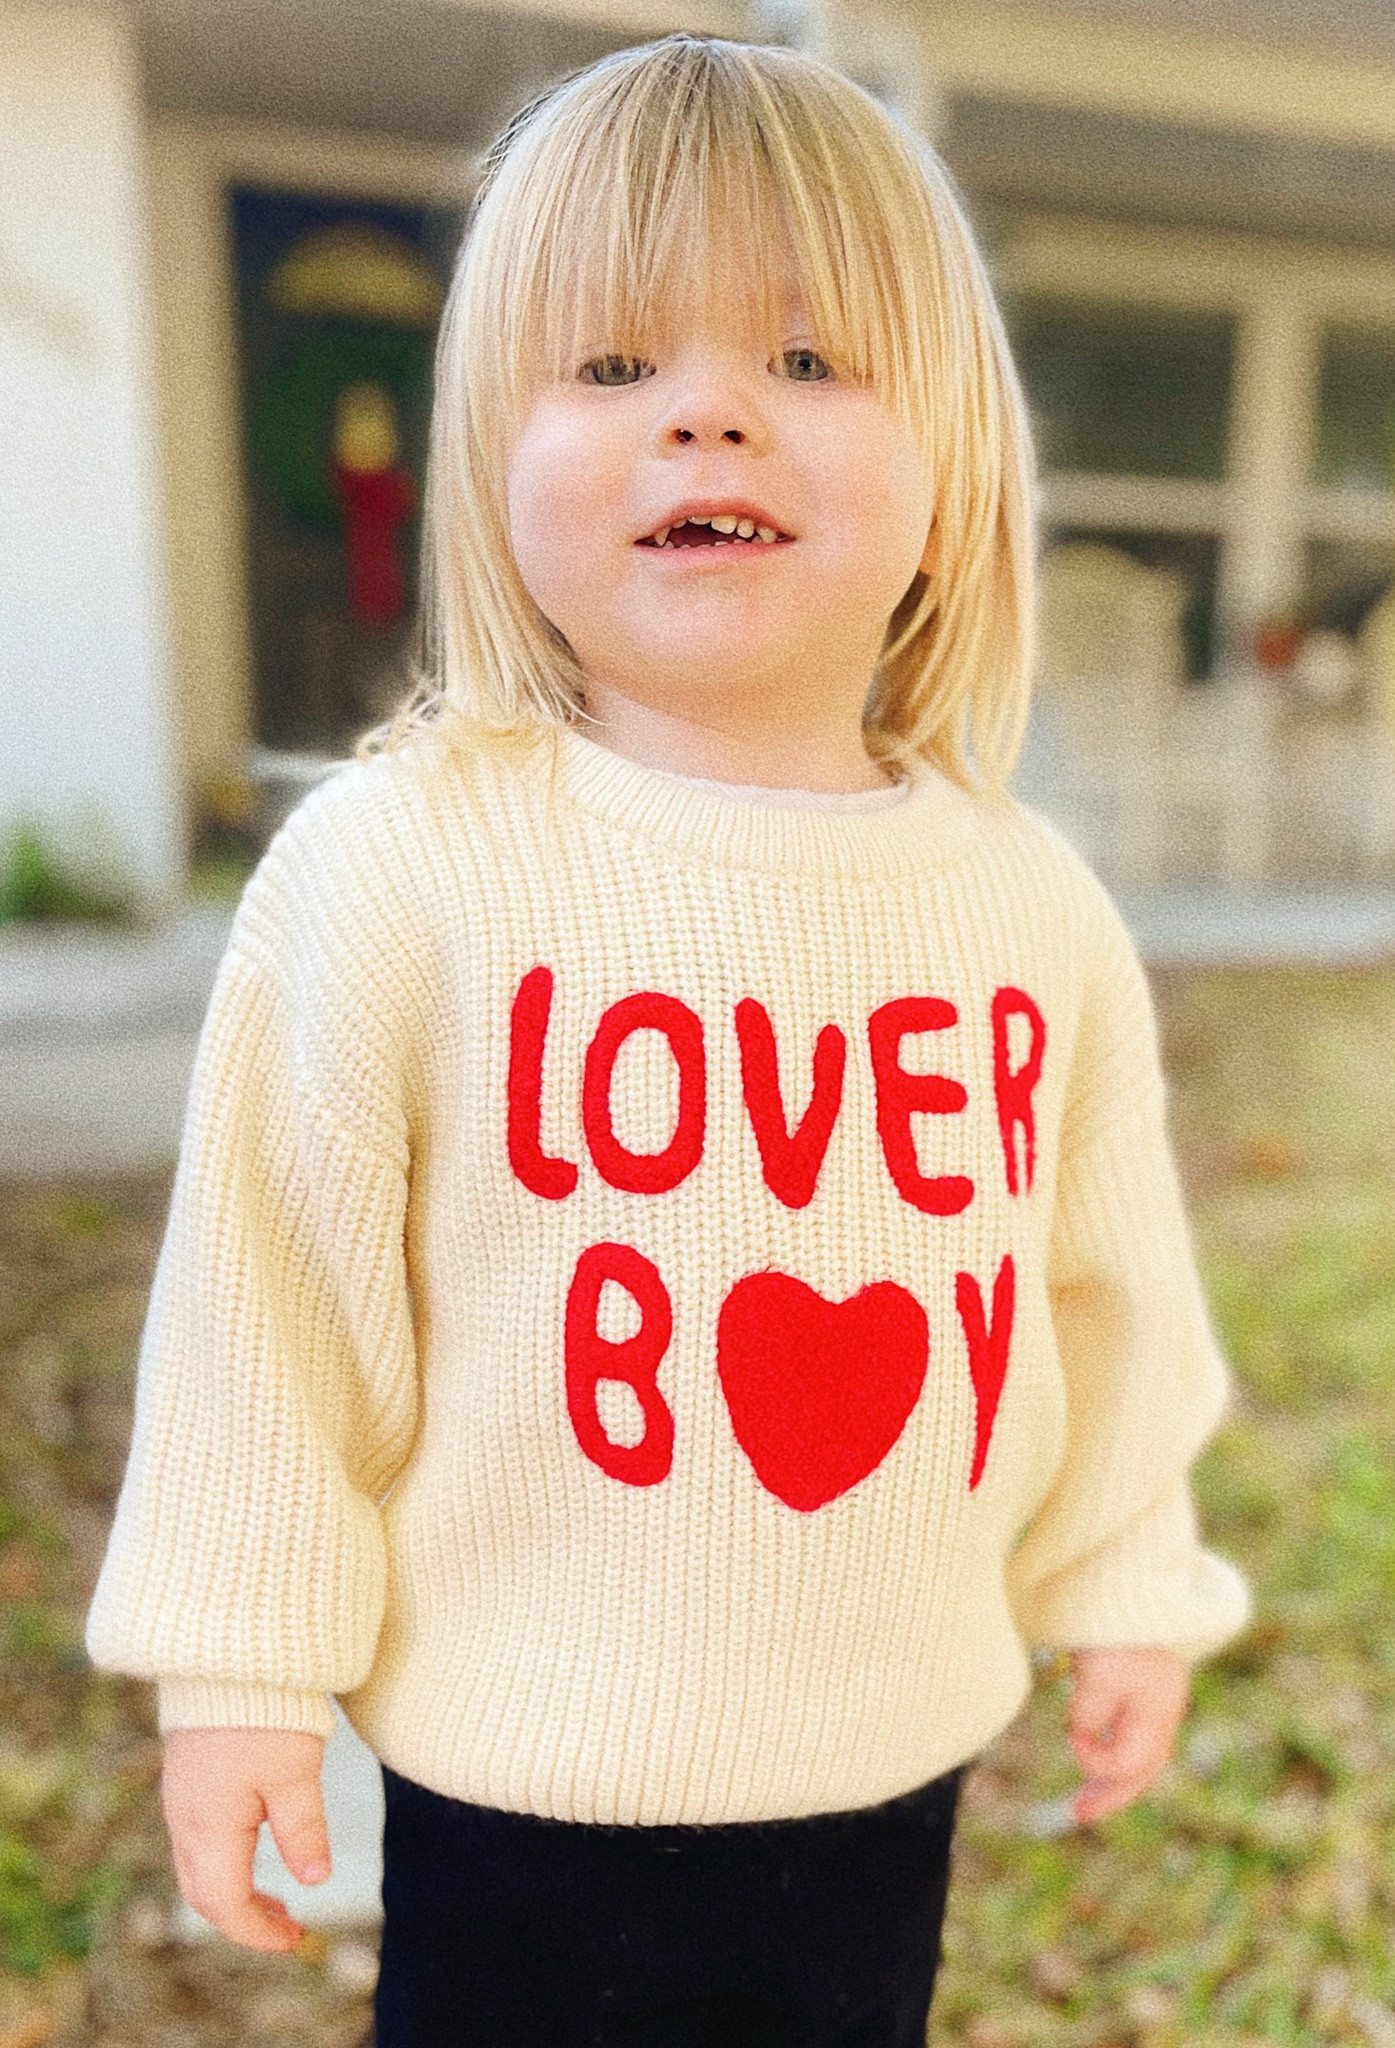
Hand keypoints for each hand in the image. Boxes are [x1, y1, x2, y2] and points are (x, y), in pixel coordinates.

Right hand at [162, 1727, 329, 1949]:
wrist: (227, 1656)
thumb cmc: (265, 1712)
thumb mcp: (295, 1775)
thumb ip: (303, 1832)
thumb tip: (316, 1881)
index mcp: (209, 1827)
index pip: (225, 1904)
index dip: (258, 1932)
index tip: (295, 1940)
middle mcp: (185, 1819)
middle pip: (204, 1893)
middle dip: (244, 1919)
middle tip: (289, 1927)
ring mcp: (181, 1798)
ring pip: (198, 1868)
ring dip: (234, 1892)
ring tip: (279, 1899)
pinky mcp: (187, 1778)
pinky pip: (198, 1839)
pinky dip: (226, 1862)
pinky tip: (258, 1850)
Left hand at [1068, 1645, 1188, 1824]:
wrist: (1134, 1580)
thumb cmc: (1114, 1630)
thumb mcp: (1097, 1676)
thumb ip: (1089, 1714)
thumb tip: (1081, 1732)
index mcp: (1158, 1713)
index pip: (1130, 1764)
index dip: (1095, 1762)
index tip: (1070, 1735)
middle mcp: (1164, 1710)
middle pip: (1143, 1768)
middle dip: (1111, 1793)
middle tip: (1077, 1815)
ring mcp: (1158, 1696)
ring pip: (1141, 1751)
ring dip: (1112, 1774)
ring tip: (1086, 1795)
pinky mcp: (1145, 1681)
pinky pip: (1134, 1729)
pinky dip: (1115, 1747)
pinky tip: (1095, 1744)